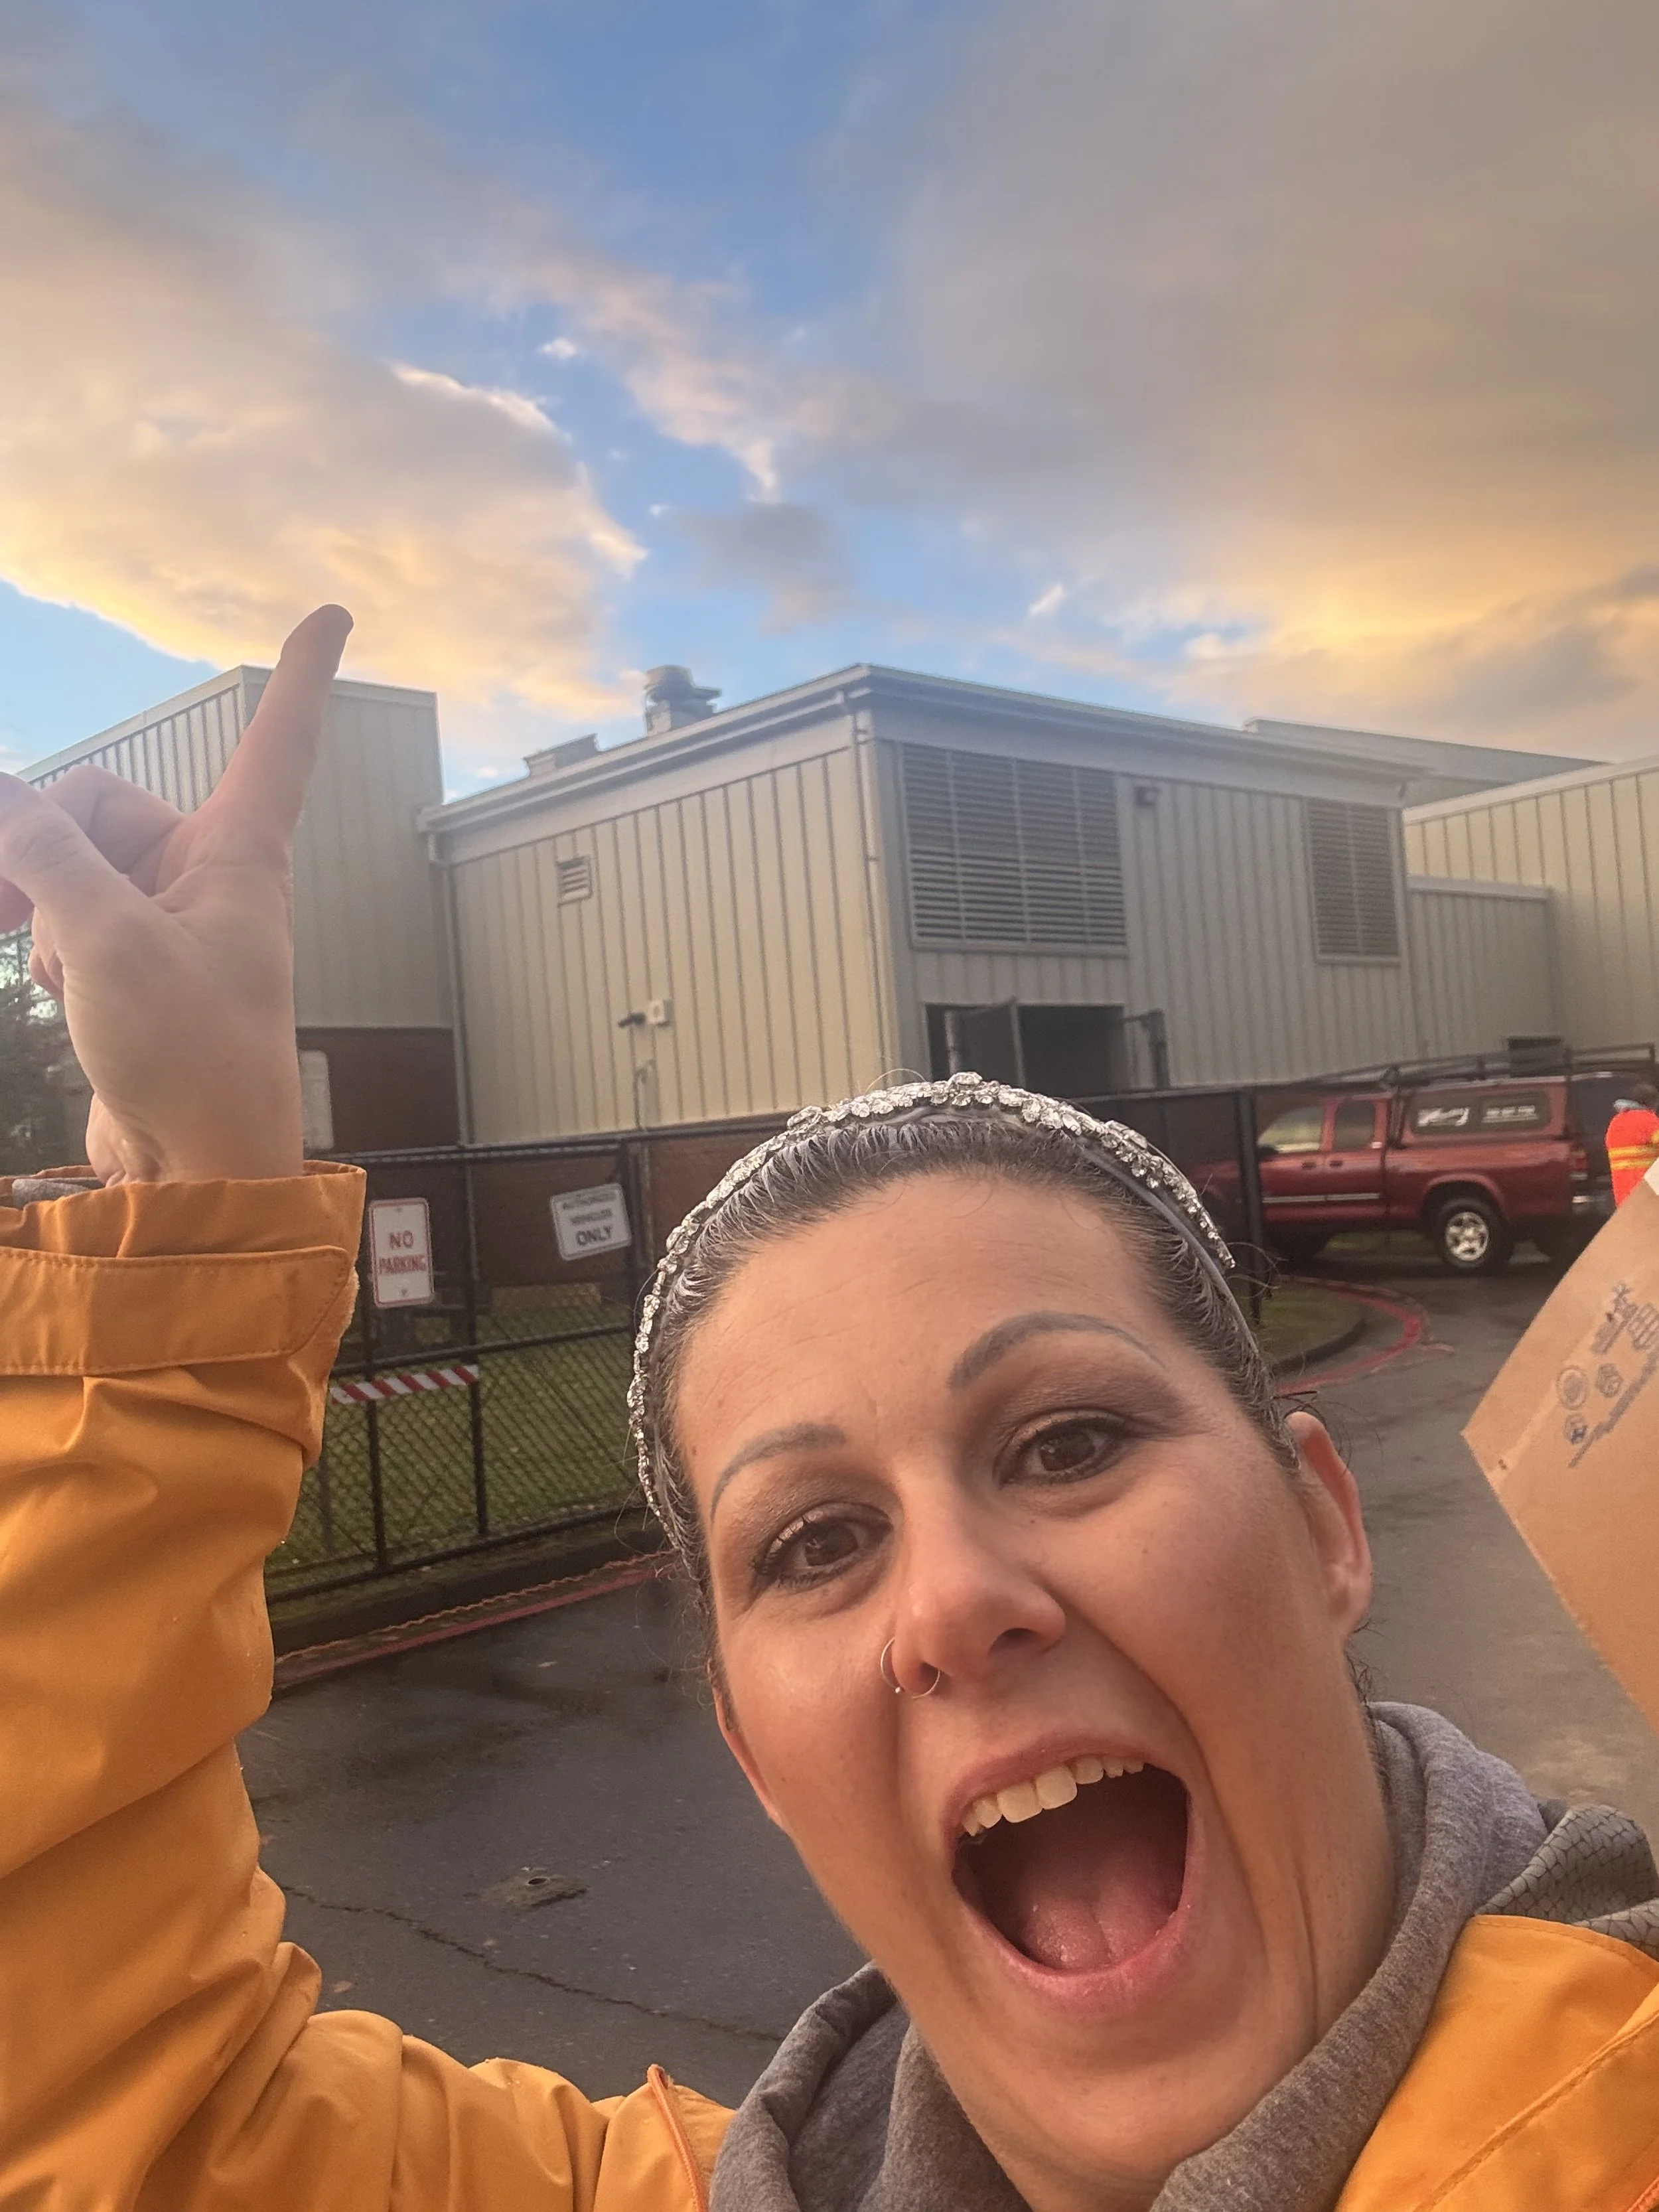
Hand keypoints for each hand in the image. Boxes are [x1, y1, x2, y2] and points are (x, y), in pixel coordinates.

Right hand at [0, 607, 351, 1183]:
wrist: (195, 1167)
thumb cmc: (189, 1056)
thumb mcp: (103, 939)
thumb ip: (44, 854)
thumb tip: (2, 793)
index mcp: (241, 855)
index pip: (279, 742)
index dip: (303, 676)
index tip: (336, 613)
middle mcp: (211, 877)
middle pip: (103, 803)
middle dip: (39, 839)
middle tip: (4, 905)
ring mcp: (169, 921)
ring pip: (71, 861)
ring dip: (32, 897)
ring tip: (28, 958)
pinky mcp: (131, 966)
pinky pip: (68, 917)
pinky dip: (43, 941)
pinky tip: (43, 984)